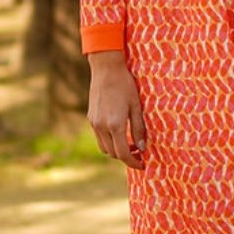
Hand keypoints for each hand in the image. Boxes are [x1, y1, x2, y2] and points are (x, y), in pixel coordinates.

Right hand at [87, 51, 147, 168]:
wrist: (106, 69)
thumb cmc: (125, 85)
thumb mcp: (137, 106)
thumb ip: (139, 128)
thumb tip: (142, 147)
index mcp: (115, 125)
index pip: (123, 153)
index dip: (133, 162)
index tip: (142, 164)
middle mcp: (102, 126)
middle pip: (113, 153)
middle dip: (126, 157)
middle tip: (139, 154)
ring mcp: (94, 122)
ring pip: (104, 147)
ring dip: (116, 151)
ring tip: (130, 145)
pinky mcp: (91, 118)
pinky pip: (99, 137)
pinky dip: (109, 141)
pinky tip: (120, 134)